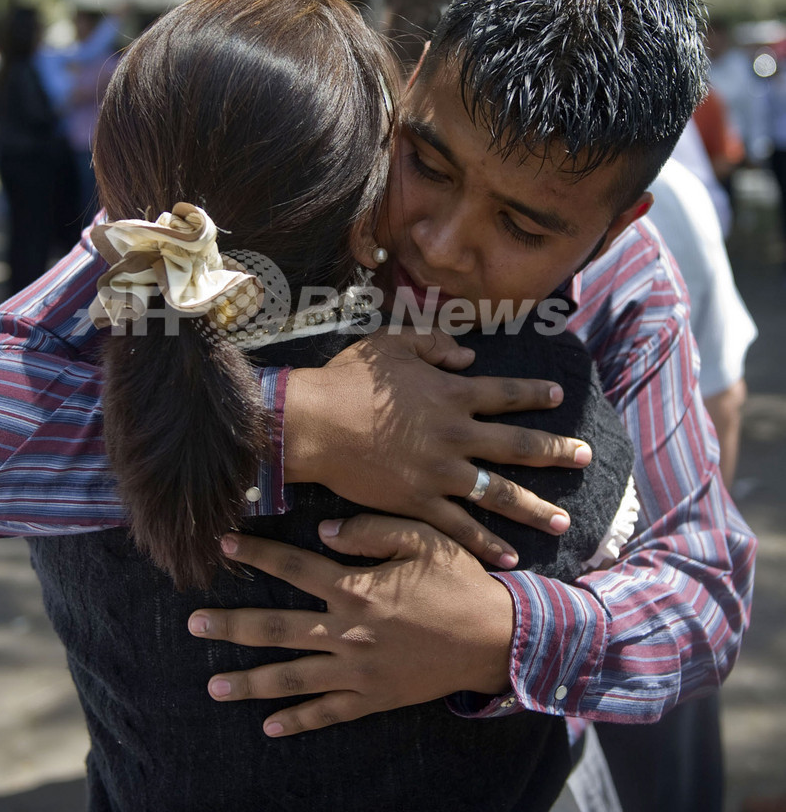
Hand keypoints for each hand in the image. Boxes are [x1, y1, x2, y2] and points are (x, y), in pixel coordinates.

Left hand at [188, 514, 514, 736]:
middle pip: (275, 628)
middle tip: (193, 625)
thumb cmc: (459, 581)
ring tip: (212, 687)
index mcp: (355, 587)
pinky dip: (296, 721)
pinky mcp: (373, 697)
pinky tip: (268, 725)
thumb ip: (369, 530)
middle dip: (231, 627)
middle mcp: (346, 632)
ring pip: (290, 678)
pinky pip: (327, 713)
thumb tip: (322, 530)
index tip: (223, 544)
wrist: (496, 638)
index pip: (292, 566)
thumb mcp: (421, 538)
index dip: (255, 552)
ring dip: (248, 682)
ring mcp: (357, 670)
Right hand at [283, 329, 588, 566]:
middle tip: (585, 456)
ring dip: (534, 508)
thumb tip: (467, 356)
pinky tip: (510, 557)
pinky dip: (486, 543)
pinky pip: (460, 527)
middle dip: (555, 450)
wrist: (314, 423)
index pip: (505, 393)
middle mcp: (456, 434)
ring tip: (563, 521)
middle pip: (517, 445)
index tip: (558, 395)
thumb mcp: (391, 343)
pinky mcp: (418, 502)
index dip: (534, 393)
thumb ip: (433, 344)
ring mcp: (440, 473)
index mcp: (451, 394)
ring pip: (499, 493)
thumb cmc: (348, 379)